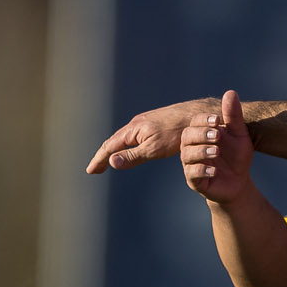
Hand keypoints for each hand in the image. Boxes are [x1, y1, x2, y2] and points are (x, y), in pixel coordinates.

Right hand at [86, 97, 217, 173]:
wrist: (195, 115)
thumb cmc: (176, 132)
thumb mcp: (153, 148)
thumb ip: (133, 156)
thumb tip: (111, 162)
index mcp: (132, 131)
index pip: (109, 147)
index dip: (99, 160)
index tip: (90, 171)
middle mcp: (135, 125)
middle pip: (114, 142)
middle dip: (103, 156)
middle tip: (95, 169)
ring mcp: (144, 123)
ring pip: (124, 138)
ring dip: (114, 150)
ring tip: (108, 160)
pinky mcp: (154, 124)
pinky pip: (134, 136)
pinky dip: (126, 145)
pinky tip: (131, 150)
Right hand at [177, 90, 254, 202]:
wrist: (239, 182)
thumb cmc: (237, 156)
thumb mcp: (239, 135)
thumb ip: (234, 116)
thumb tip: (230, 92)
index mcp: (202, 133)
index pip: (195, 121)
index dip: (204, 120)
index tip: (217, 120)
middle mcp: (192, 146)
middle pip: (187, 136)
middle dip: (201, 134)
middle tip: (217, 135)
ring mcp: (191, 163)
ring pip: (187, 154)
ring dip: (201, 151)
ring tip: (216, 151)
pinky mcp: (194, 180)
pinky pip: (192, 174)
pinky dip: (202, 170)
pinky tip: (214, 170)